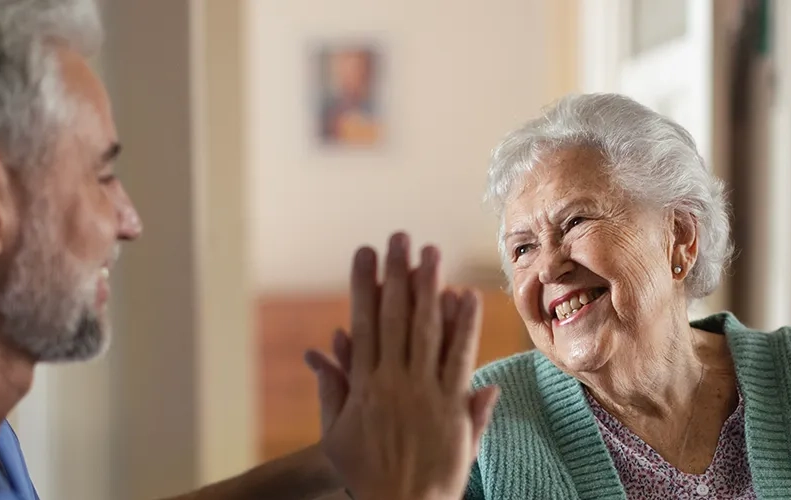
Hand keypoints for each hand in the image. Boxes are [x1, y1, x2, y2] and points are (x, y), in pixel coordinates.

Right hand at [304, 233, 499, 499]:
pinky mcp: (450, 406)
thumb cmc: (367, 475)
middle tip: (398, 238)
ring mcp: (423, 392)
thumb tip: (323, 356)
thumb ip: (332, 393)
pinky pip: (458, 358)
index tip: (365, 253)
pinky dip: (464, 327)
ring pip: (426, 330)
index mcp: (363, 385)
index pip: (363, 323)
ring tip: (432, 253)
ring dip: (429, 288)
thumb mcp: (336, 436)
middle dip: (396, 274)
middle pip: (394, 317)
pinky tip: (468, 295)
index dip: (364, 285)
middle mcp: (392, 381)